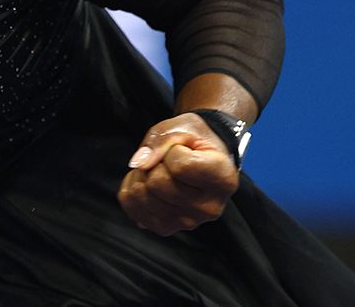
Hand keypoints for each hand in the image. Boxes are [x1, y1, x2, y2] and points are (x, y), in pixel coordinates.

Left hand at [117, 112, 238, 235]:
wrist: (202, 158)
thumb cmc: (195, 141)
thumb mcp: (183, 126)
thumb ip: (162, 140)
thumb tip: (139, 163)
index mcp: (222, 179)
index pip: (180, 166)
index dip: (173, 152)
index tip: (183, 150)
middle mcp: (210, 207)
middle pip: (157, 183)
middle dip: (152, 164)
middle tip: (165, 160)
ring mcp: (189, 222)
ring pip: (141, 196)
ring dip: (140, 176)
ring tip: (159, 171)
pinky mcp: (168, 228)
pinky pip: (131, 208)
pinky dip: (131, 190)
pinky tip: (149, 184)